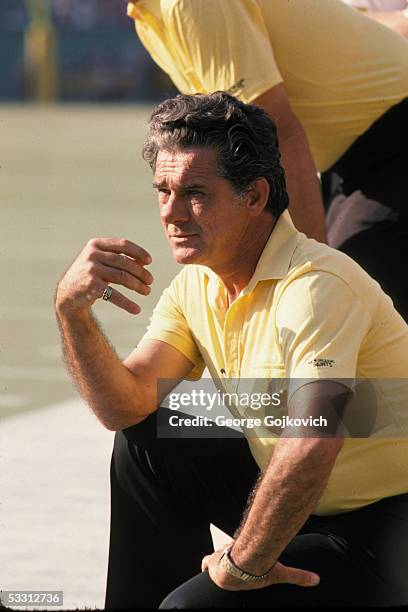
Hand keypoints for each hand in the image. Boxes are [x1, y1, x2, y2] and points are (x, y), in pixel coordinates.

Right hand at [55, 237, 152, 314]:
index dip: (138, 252)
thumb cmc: (89, 274)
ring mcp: (92, 270)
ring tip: (147, 291)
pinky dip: (127, 303)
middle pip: (125, 262)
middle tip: (150, 281)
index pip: (123, 244)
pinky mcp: (92, 286)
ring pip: (123, 277)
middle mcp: (93, 255)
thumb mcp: (100, 261)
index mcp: (96, 244)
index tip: (149, 262)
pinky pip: (115, 295)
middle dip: (141, 272)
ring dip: (138, 286)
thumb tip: (144, 262)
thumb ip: (119, 258)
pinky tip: (136, 310)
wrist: (67, 293)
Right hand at [201, 545, 319, 590]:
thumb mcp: (279, 574)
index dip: (241, 577)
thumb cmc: (258, 571)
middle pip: (228, 571)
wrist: (241, 563)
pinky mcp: (211, 562)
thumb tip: (316, 580)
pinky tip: (209, 564)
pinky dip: (208, 563)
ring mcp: (219, 570)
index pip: (239, 582)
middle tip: (236, 565)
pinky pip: (206, 562)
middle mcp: (229, 579)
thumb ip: (298, 576)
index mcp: (241, 584)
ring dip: (223, 560)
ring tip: (229, 558)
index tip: (243, 576)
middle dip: (231, 567)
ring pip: (218, 563)